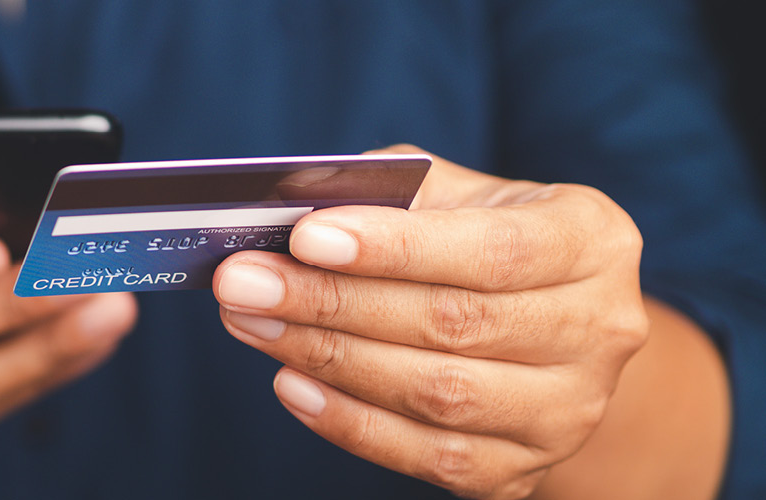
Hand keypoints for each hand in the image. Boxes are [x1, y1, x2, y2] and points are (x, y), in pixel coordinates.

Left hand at [213, 145, 646, 498]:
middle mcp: (599, 328)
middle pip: (455, 323)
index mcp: (591, 239)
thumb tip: (293, 208)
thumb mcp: (456, 194)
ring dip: (329, 358)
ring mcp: (569, 410)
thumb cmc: (481, 240)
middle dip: (333, 302)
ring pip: (440, 394)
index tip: (305, 236)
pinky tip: (291, 383)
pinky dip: (352, 424)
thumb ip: (389, 192)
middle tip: (243, 281)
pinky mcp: (524, 469)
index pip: (493, 249)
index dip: (396, 247)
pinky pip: (431, 456)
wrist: (545, 329)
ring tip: (251, 322)